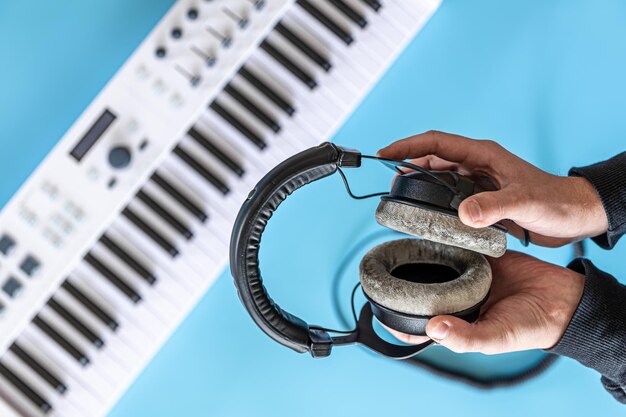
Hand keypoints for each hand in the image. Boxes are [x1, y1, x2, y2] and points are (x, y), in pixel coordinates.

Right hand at [377, 131, 607, 246]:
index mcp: (483, 155)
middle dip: (406, 165)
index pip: (437, 143)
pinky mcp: (481, 200)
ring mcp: (478, 182)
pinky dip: (434, 203)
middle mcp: (477, 165)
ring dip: (419, 185)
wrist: (574, 216)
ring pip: (439, 179)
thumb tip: (462, 214)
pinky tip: (427, 215)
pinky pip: (450, 198)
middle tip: (386, 181)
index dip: (408, 146)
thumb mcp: (524, 202)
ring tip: (400, 198)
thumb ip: (493, 206)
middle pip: (432, 159)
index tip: (385, 154)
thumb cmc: (555, 201)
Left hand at [384, 251, 584, 353]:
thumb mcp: (496, 337)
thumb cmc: (530, 327)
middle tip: (384, 265)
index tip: (376, 303)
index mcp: (455, 321)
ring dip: (424, 254)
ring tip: (403, 243)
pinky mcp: (479, 257)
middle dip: (405, 279)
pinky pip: (457, 245)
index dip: (396, 317)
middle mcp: (456, 298)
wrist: (562, 299)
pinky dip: (447, 238)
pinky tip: (433, 229)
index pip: (418, 323)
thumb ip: (465, 337)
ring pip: (437, 263)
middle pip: (423, 288)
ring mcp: (466, 276)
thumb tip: (433, 329)